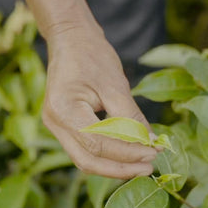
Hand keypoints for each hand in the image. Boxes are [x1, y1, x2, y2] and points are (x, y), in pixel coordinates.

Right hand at [42, 26, 158, 178]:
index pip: (98, 144)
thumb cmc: (91, 55)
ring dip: (114, 166)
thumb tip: (151, 142)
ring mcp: (55, 127)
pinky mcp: (63, 128)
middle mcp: (54, 123)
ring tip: (142, 164)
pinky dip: (107, 156)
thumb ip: (131, 116)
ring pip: (85, 160)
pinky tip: (128, 154)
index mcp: (63, 110)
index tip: (153, 152)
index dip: (128, 152)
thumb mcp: (115, 84)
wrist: (70, 39)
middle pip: (88, 160)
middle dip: (120, 168)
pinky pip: (85, 150)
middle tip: (149, 167)